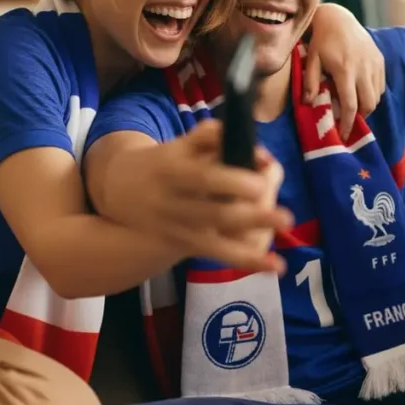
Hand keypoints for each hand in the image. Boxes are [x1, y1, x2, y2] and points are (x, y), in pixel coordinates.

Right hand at [117, 120, 290, 273]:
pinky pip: (220, 255)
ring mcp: (179, 229)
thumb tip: (258, 153)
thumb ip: (215, 138)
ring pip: (218, 240)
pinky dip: (247, 260)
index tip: (264, 176)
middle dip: (252, 216)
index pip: (204, 178)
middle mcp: (174, 204)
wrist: (119, 192)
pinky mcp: (186, 246)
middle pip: (215, 213)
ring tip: (284, 237)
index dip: (233, 180)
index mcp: (172, 171)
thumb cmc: (163, 162)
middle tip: (284, 215)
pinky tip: (275, 265)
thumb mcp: (180, 143)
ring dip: (253, 244)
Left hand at [305, 3, 385, 134]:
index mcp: (345, 70)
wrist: (338, 19)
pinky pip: (380, 85)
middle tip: (349, 123)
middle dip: (360, 118)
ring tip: (353, 108)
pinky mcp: (380, 60)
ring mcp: (374, 64)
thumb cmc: (320, 41)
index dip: (348, 123)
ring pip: (376, 96)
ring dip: (366, 106)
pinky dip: (372, 94)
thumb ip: (310, 81)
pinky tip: (360, 93)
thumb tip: (308, 103)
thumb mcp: (311, 60)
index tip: (344, 136)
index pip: (351, 104)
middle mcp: (363, 68)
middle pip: (369, 104)